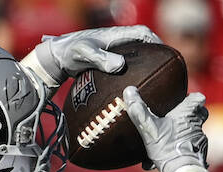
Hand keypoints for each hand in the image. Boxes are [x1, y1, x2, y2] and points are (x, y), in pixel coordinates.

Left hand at [23, 26, 161, 87]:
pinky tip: (134, 87)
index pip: (142, 33)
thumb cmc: (70, 52)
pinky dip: (133, 72)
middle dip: (155, 54)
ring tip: (154, 80)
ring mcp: (112, 51)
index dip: (156, 42)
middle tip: (165, 70)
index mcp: (115, 35)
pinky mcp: (107, 61)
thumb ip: (101, 59)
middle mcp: (116, 41)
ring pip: (134, 55)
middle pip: (142, 44)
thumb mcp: (84, 54)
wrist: (57, 57)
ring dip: (145, 64)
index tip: (165, 55)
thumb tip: (119, 66)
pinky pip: (125, 65)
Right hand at [122, 87, 208, 171]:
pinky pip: (191, 148)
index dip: (192, 97)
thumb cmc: (167, 147)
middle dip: (190, 115)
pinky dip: (183, 149)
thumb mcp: (148, 128)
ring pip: (195, 132)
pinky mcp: (199, 154)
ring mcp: (200, 140)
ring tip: (170, 140)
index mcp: (188, 114)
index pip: (198, 98)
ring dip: (185, 133)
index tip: (184, 99)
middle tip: (177, 118)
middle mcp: (197, 125)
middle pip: (200, 114)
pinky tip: (171, 156)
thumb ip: (139, 110)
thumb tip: (129, 90)